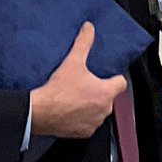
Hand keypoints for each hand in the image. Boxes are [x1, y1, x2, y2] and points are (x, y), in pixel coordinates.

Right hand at [29, 23, 125, 137]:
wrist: (40, 112)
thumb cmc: (58, 90)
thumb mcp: (72, 62)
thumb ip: (83, 43)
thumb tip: (89, 28)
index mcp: (106, 93)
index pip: (121, 83)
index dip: (113, 78)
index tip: (104, 76)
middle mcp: (104, 110)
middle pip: (109, 97)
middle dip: (99, 91)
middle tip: (84, 85)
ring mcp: (95, 123)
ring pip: (98, 111)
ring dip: (91, 105)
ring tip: (76, 97)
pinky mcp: (84, 133)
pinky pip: (88, 123)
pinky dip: (82, 118)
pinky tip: (70, 110)